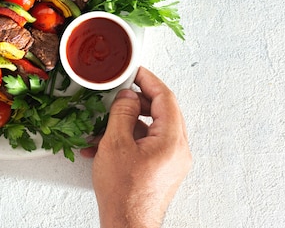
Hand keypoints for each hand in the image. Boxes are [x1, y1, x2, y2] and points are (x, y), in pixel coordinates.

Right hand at [82, 67, 191, 227]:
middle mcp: (178, 151)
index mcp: (172, 140)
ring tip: (107, 124)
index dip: (149, 80)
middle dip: (138, 101)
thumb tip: (128, 97)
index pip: (165, 98)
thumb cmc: (124, 192)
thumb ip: (123, 114)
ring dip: (130, 122)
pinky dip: (130, 139)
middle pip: (162, 112)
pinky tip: (107, 144)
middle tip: (120, 94)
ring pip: (154, 129)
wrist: (127, 225)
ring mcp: (172, 162)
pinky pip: (149, 145)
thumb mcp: (116, 144)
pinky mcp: (162, 171)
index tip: (135, 72)